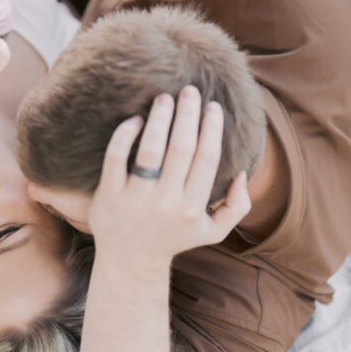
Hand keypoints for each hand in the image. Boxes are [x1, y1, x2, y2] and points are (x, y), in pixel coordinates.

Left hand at [88, 86, 250, 266]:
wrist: (130, 260)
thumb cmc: (173, 238)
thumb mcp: (212, 232)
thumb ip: (237, 207)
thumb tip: (241, 174)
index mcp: (192, 208)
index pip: (206, 159)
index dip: (211, 129)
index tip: (214, 106)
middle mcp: (165, 203)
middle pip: (181, 149)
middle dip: (188, 115)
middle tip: (190, 90)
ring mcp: (135, 199)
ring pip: (150, 150)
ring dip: (159, 119)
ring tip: (164, 98)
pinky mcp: (109, 195)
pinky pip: (116, 157)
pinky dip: (125, 135)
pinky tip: (135, 119)